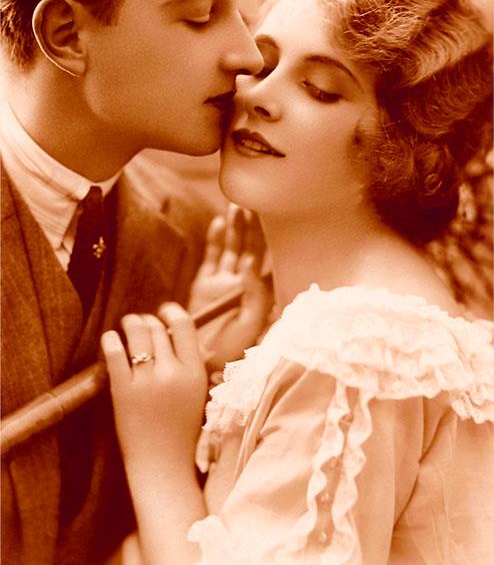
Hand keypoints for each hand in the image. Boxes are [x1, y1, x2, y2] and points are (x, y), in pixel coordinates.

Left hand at [101, 304, 207, 472]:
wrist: (162, 468)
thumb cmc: (181, 433)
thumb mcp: (198, 395)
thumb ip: (192, 366)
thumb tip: (179, 335)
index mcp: (195, 372)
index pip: (184, 325)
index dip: (172, 311)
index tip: (164, 311)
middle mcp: (172, 373)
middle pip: (158, 328)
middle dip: (148, 320)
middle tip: (141, 322)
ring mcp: (147, 382)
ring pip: (137, 334)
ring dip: (131, 323)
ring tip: (126, 325)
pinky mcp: (124, 392)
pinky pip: (116, 354)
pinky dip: (112, 340)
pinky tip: (110, 338)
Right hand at [189, 204, 271, 371]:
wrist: (198, 362)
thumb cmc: (229, 351)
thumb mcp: (249, 326)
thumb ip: (255, 295)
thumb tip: (253, 264)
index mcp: (259, 294)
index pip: (268, 260)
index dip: (270, 239)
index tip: (273, 217)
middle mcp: (243, 285)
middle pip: (250, 248)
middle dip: (252, 227)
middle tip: (253, 202)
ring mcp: (222, 282)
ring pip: (232, 248)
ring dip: (235, 228)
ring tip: (236, 207)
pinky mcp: (203, 284)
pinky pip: (212, 257)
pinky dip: (215, 240)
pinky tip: (220, 223)